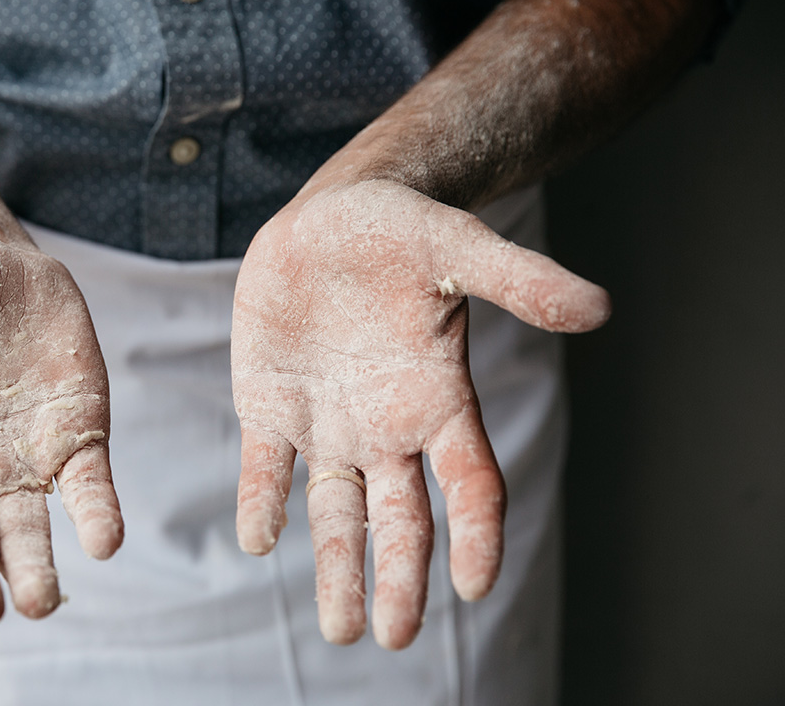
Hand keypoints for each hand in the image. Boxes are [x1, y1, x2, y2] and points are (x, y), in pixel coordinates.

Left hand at [231, 179, 608, 647]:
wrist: (328, 221)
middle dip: (399, 579)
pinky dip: (263, 504)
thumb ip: (521, 282)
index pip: (470, 483)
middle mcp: (385, 426)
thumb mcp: (459, 247)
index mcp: (438, 400)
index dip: (477, 533)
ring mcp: (326, 423)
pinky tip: (259, 539)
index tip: (475, 584)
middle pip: (401, 521)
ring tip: (341, 629)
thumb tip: (599, 309)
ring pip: (335, 513)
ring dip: (336, 569)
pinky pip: (266, 470)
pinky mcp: (269, 408)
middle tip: (394, 637)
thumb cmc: (401, 232)